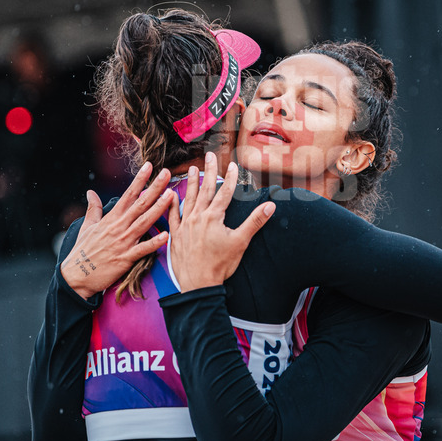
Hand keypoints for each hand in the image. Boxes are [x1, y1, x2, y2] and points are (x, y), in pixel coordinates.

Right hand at [61, 162, 173, 299]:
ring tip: (171, 195)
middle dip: (155, 188)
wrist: (76, 276)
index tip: (150, 166)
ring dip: (158, 208)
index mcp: (111, 218)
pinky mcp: (125, 258)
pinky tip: (166, 235)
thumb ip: (93, 208)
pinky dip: (154, 242)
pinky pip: (143, 249)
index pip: (129, 194)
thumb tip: (91, 192)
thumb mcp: (87, 227)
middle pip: (140, 204)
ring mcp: (123, 242)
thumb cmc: (83, 251)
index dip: (140, 179)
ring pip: (144, 222)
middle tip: (167, 173)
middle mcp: (119, 227)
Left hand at [168, 152, 275, 290]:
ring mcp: (185, 225)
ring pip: (188, 198)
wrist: (198, 284)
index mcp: (214, 217)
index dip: (230, 177)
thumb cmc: (220, 265)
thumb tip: (271, 206)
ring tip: (191, 169)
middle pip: (206, 190)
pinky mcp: (176, 235)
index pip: (224, 192)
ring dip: (191, 183)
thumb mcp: (241, 242)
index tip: (233, 164)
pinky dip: (172, 204)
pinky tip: (171, 195)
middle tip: (209, 156)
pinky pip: (172, 216)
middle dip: (209, 171)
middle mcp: (198, 217)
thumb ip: (255, 222)